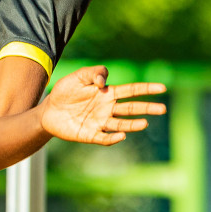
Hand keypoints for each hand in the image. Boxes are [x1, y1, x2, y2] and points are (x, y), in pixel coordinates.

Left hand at [38, 66, 167, 145]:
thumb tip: (104, 82)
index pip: (131, 90)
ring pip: (122, 124)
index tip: (162, 87)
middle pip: (131, 108)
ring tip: (145, 123)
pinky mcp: (91, 135)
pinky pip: (105, 138)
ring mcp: (100, 122)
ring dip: (133, 124)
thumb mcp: (78, 76)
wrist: (48, 110)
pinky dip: (114, 137)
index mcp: (107, 93)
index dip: (146, 88)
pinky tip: (121, 134)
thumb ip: (93, 73)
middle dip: (147, 108)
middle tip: (163, 109)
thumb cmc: (65, 91)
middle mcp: (108, 108)